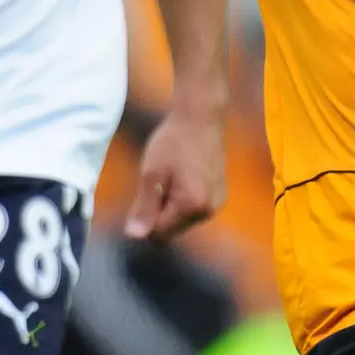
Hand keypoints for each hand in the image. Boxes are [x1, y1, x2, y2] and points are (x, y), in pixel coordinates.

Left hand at [124, 98, 226, 240]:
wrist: (201, 119)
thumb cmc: (172, 142)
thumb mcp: (151, 174)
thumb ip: (144, 208)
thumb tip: (134, 236)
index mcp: (191, 206)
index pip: (159, 234)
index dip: (145, 218)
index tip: (145, 192)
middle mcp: (208, 211)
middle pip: (172, 230)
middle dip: (159, 212)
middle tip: (158, 181)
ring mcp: (217, 204)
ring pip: (182, 221)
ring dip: (171, 206)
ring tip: (172, 176)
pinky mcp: (220, 196)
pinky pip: (194, 210)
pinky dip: (184, 200)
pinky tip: (183, 176)